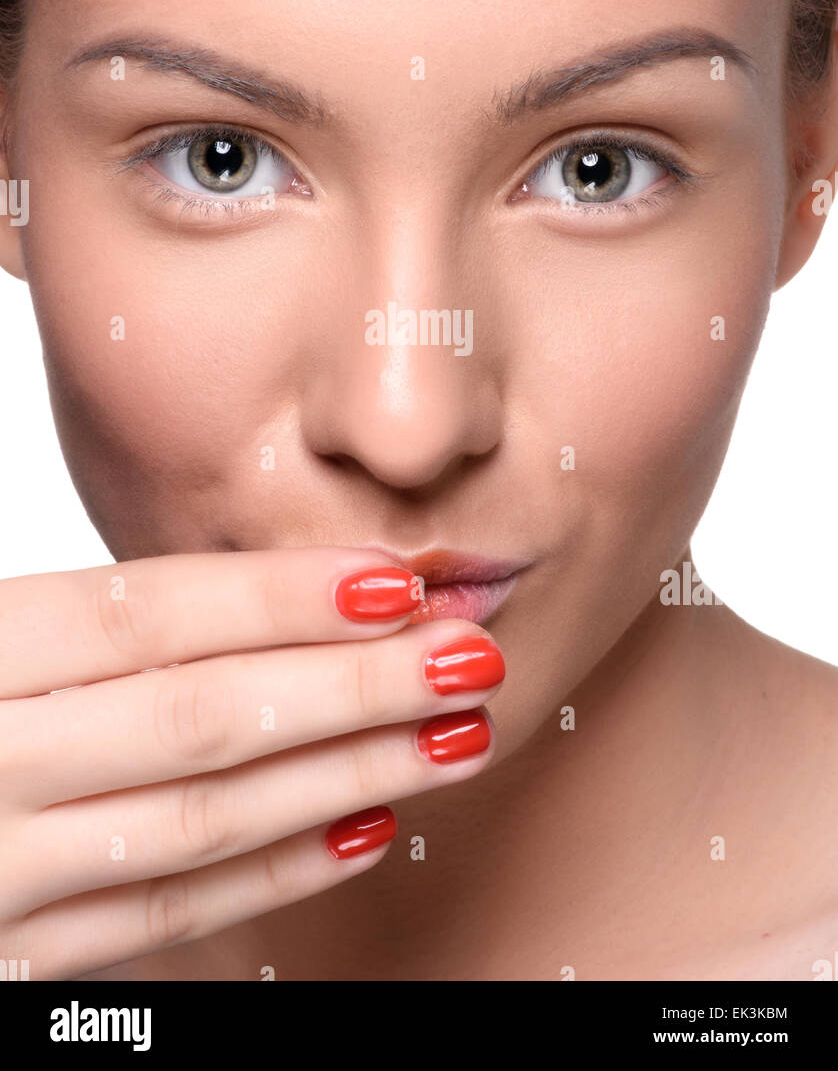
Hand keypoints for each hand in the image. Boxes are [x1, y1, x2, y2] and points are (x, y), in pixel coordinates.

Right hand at [0, 546, 502, 978]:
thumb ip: (81, 622)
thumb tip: (266, 592)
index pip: (142, 615)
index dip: (276, 597)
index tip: (396, 578)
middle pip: (193, 717)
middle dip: (350, 687)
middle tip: (470, 655)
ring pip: (197, 820)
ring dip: (343, 776)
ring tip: (453, 736)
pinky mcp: (11, 957)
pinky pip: (162, 916)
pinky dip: (272, 871)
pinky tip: (362, 827)